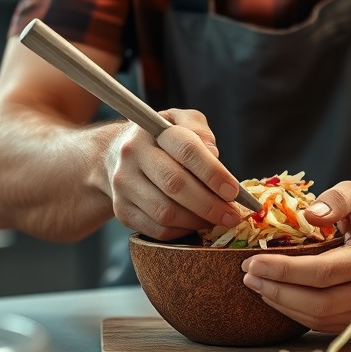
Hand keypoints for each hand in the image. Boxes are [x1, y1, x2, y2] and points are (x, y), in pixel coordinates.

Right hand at [104, 108, 244, 240]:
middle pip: (175, 184)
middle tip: (233, 215)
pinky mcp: (122, 210)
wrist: (116, 154)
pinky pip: (156, 229)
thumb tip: (214, 155)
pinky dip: (182, 231)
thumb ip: (201, 132)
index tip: (234, 191)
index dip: (213, 173)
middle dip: (209, 204)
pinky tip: (196, 224)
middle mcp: (132, 156)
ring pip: (165, 212)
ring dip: (197, 221)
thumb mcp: (181, 121)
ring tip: (217, 220)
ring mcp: (123, 185)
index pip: (187, 150)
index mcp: (151, 130)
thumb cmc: (161, 138)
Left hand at [240, 181, 350, 332]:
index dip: (285, 270)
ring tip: (257, 284)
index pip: (323, 272)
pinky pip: (324, 324)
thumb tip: (309, 216)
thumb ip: (337, 198)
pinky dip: (296, 313)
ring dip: (282, 304)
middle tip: (248, 274)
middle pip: (318, 301)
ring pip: (318, 318)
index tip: (253, 261)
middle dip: (277, 290)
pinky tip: (277, 297)